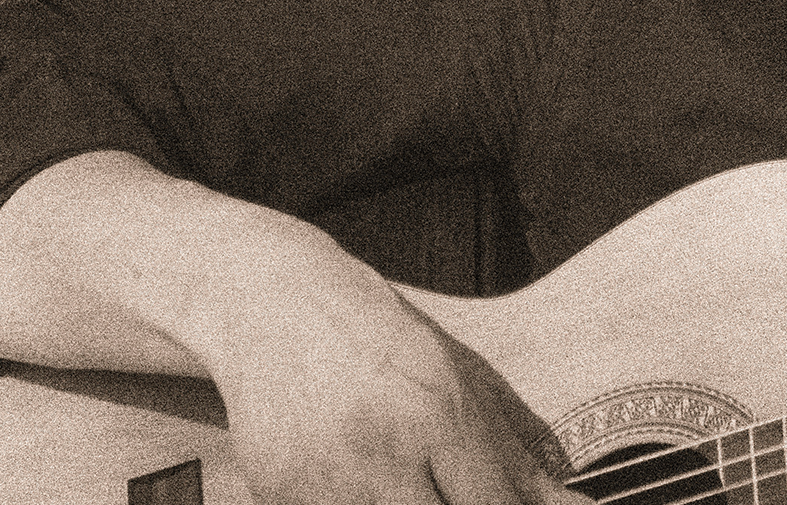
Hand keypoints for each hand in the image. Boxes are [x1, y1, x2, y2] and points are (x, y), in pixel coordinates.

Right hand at [206, 263, 582, 503]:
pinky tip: (373, 488)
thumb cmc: (377, 334)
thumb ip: (515, 453)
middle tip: (460, 494)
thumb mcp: (457, 373)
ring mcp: (324, 482)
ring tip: (419, 486)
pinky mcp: (278, 496)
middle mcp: (383, 449)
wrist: (271, 301)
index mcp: (438, 410)